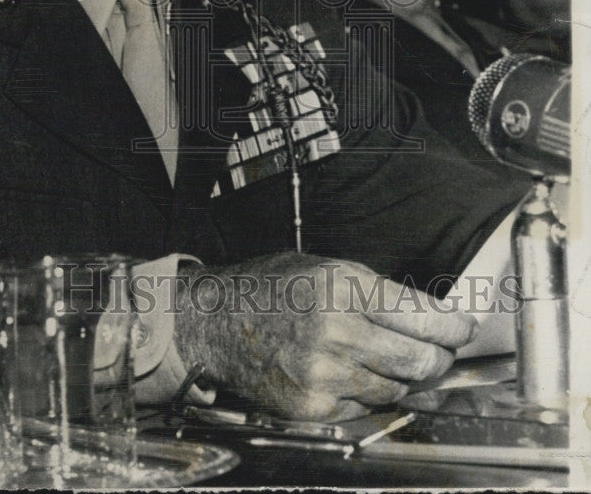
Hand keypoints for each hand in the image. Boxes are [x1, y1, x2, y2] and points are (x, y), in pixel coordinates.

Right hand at [174, 251, 475, 420]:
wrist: (215, 321)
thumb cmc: (270, 289)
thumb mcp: (325, 270)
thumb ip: (375, 293)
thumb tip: (430, 319)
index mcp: (344, 287)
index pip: (425, 316)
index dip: (455, 327)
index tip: (463, 330)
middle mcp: (338, 330)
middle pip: (421, 361)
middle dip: (440, 360)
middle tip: (440, 354)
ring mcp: (325, 373)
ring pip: (398, 389)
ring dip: (404, 380)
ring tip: (388, 363)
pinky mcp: (314, 406)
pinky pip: (365, 409)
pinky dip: (369, 396)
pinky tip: (351, 376)